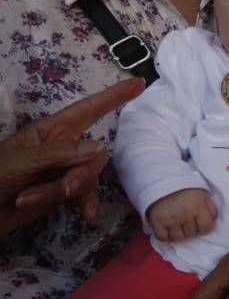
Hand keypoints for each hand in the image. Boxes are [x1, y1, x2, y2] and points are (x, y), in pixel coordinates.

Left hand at [0, 78, 144, 234]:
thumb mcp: (21, 161)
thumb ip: (60, 154)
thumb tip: (100, 148)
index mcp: (50, 130)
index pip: (89, 109)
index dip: (114, 96)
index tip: (138, 83)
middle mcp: (62, 148)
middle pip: (93, 155)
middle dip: (79, 173)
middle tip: (63, 189)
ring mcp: (63, 171)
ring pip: (87, 177)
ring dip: (60, 192)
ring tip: (28, 200)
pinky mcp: (62, 194)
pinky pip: (85, 195)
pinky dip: (84, 204)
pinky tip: (85, 215)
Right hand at [147, 188, 216, 241]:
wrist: (163, 180)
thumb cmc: (185, 188)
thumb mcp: (202, 194)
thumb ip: (210, 208)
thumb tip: (212, 221)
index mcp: (198, 206)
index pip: (206, 228)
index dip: (203, 227)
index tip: (199, 222)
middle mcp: (185, 214)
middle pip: (191, 234)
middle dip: (190, 228)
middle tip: (185, 219)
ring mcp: (170, 218)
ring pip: (177, 238)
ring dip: (178, 233)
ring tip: (176, 223)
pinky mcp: (157, 221)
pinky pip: (163, 238)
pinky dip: (165, 235)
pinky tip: (166, 227)